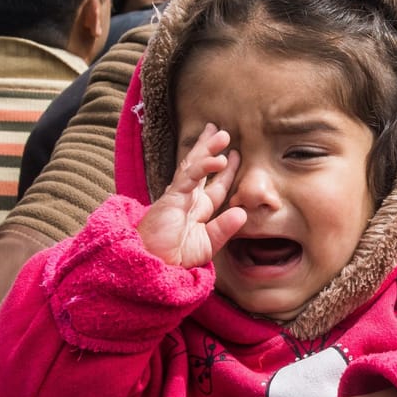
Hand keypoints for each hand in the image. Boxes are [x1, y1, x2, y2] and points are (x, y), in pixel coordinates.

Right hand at [136, 124, 245, 268]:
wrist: (154, 266)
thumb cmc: (175, 258)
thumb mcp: (207, 244)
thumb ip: (224, 228)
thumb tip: (242, 213)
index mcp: (197, 210)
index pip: (215, 186)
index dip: (225, 172)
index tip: (234, 156)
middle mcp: (187, 199)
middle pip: (201, 168)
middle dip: (210, 149)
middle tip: (221, 131)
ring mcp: (178, 196)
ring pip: (194, 166)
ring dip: (208, 149)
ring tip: (222, 134)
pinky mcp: (171, 198)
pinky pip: (190, 178)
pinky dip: (204, 167)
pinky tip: (219, 159)